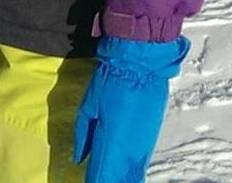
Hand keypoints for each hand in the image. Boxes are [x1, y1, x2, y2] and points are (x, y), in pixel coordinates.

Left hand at [73, 35, 189, 182]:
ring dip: (122, 177)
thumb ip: (82, 133)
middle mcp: (129, 150)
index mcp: (109, 143)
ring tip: (113, 177)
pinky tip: (127, 173)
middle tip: (99, 178)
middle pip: (118, 178)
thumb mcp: (89, 104)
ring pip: (133, 174)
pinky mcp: (152, 136)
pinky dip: (132, 169)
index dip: (93, 181)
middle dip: (108, 180)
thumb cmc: (111, 79)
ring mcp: (143, 145)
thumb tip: (79, 157)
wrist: (142, 61)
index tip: (87, 182)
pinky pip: (141, 161)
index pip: (100, 176)